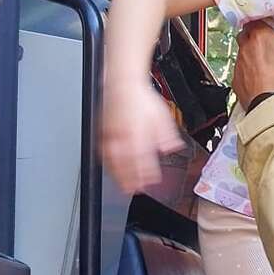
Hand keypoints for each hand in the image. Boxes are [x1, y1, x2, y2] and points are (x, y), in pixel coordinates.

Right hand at [101, 79, 182, 196]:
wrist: (122, 84)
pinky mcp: (101, 132)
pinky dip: (106, 164)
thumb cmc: (141, 98)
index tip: (150, 181)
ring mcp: (111, 134)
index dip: (147, 172)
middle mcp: (123, 134)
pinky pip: (102, 152)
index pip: (143, 157)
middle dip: (132, 179)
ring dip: (118, 176)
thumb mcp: (162, 115)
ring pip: (113, 160)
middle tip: (136, 190)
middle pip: (127, 162)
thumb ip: (167, 134)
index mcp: (139, 131)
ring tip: (124, 187)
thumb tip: (172, 147)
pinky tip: (111, 170)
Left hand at [233, 0, 273, 108]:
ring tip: (269, 58)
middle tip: (273, 38)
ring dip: (253, 53)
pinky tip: (262, 77)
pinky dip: (250, 72)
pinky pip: (242, 73)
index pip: (256, 15)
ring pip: (244, 52)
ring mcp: (239, 65)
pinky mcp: (238, 83)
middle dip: (258, 34)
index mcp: (260, 33)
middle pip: (248, 33)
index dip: (265, 17)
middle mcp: (245, 46)